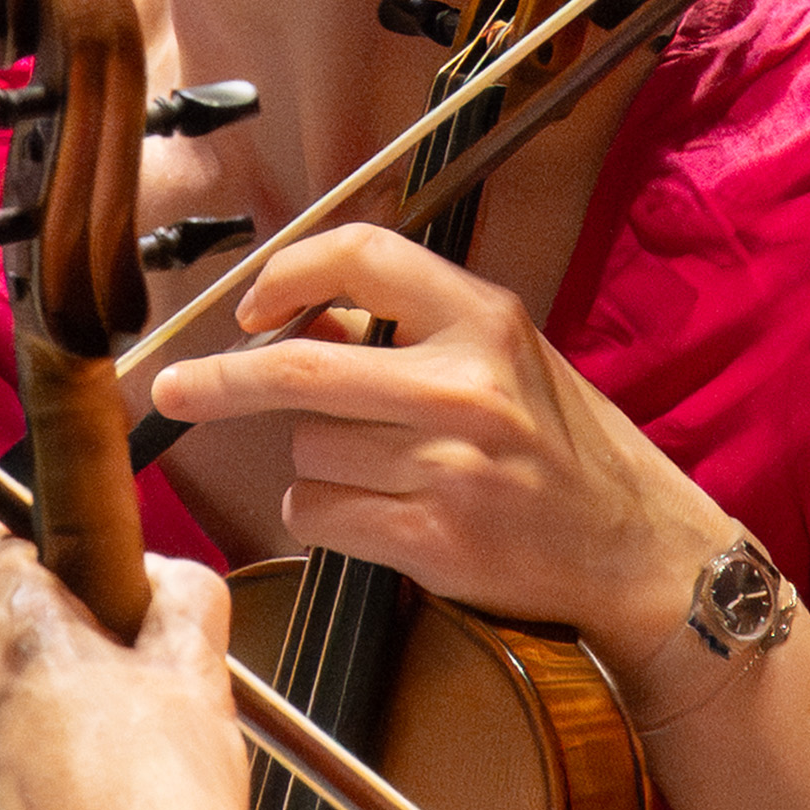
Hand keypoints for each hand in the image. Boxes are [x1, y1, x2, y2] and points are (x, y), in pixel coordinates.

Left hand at [0, 535, 265, 809]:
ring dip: (44, 721)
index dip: (55, 560)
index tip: (96, 590)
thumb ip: (182, 595)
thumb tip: (164, 576)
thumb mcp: (198, 669)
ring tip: (121, 765)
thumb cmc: (169, 800)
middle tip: (129, 685)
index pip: (3, 547)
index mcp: (14, 631)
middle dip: (57, 648)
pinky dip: (35, 790)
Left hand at [146, 228, 742, 647]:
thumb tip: (292, 321)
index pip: (361, 257)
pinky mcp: (432, 537)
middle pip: (298, 370)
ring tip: (384, 472)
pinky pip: (318, 514)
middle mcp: (466, 386)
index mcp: (485, 320)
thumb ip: (407, 334)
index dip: (286, 273)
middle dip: (219, 380)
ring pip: (307, 450)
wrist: (639, 552)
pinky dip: (324, 516)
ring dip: (315, 463)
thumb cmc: (566, 452)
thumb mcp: (505, 360)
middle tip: (170, 387)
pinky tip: (377, 515)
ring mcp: (448, 466)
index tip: (250, 306)